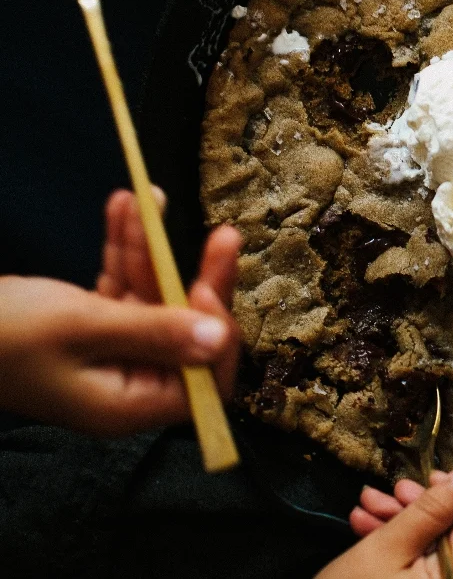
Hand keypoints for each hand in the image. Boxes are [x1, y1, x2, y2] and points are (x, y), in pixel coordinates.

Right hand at [0, 187, 241, 434]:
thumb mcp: (81, 325)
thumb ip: (154, 330)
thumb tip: (218, 337)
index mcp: (129, 403)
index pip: (205, 382)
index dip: (217, 334)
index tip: (209, 286)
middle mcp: (127, 383)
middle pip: (187, 332)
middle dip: (198, 277)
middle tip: (222, 234)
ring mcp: (110, 354)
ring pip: (153, 299)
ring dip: (151, 250)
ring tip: (148, 198)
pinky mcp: (90, 327)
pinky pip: (121, 287)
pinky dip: (122, 251)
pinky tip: (123, 207)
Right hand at [317, 466, 452, 578]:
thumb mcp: (389, 546)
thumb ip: (432, 510)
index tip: (430, 476)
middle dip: (421, 508)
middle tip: (392, 490)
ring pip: (437, 549)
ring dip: (404, 523)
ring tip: (367, 506)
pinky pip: (425, 568)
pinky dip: (401, 548)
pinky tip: (367, 529)